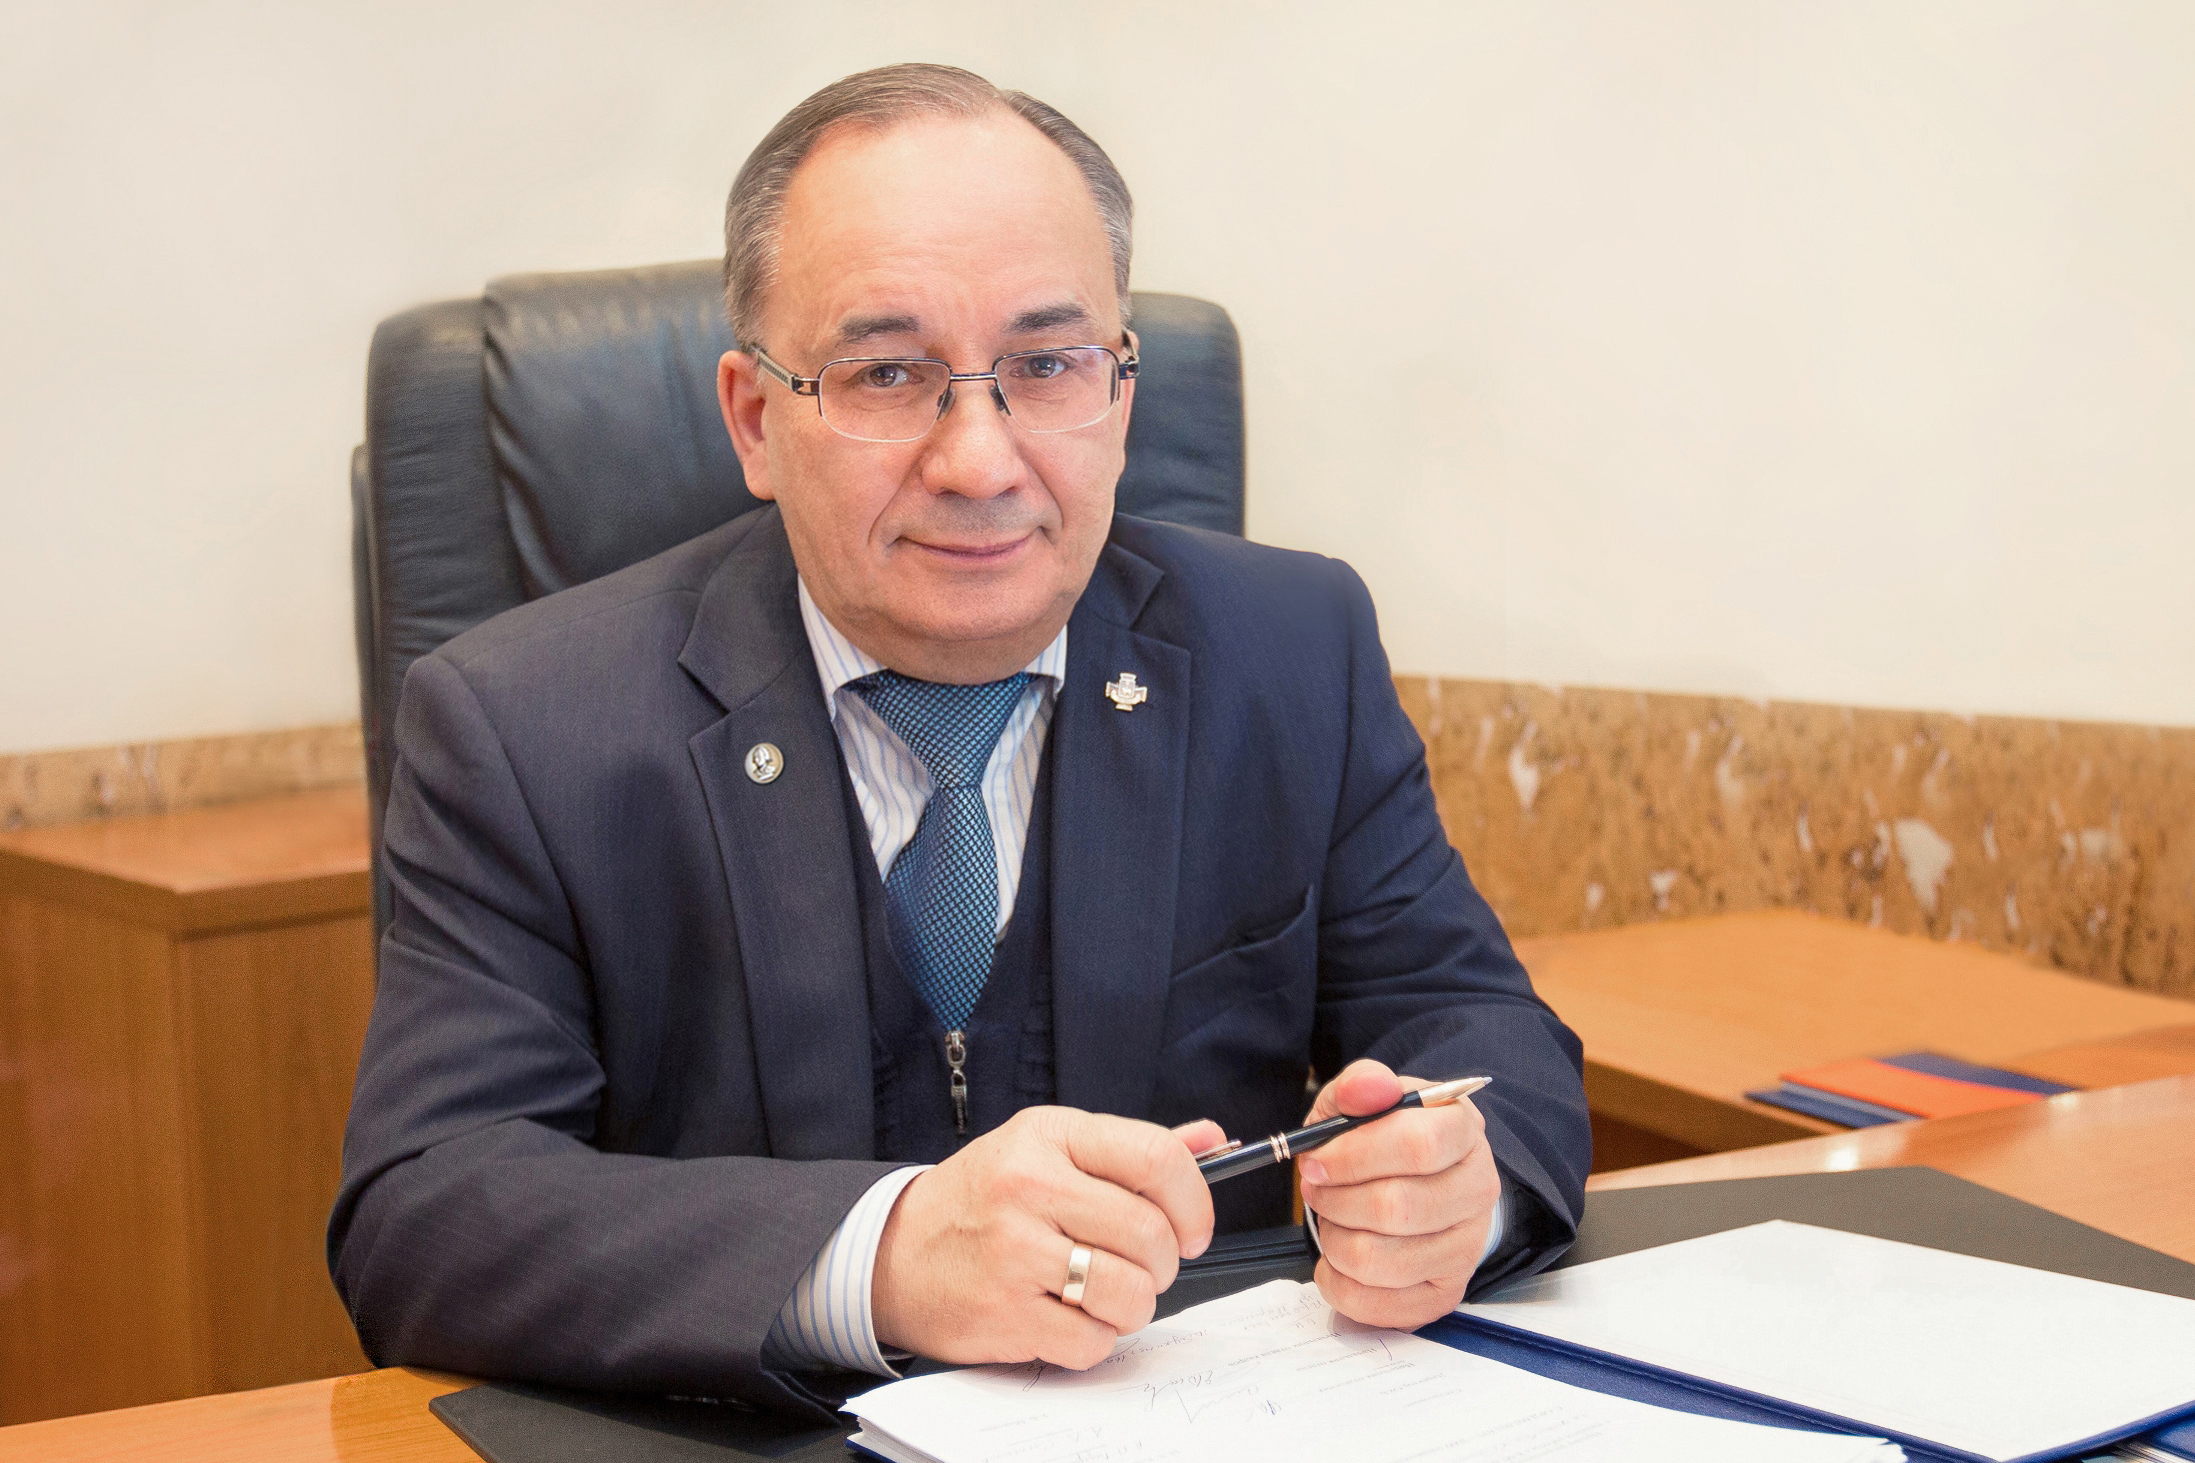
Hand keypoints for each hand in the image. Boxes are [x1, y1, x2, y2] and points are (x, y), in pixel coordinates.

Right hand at [871, 1107, 1225, 1367]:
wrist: (896, 1249)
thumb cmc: (985, 1197)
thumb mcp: (1048, 1149)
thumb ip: (1129, 1150)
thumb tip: (1213, 1140)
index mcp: (1050, 1136)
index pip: (1155, 1157)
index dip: (1194, 1201)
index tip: (1193, 1228)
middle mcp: (1030, 1187)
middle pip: (1149, 1233)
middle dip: (1164, 1261)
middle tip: (1145, 1265)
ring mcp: (1014, 1252)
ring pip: (1128, 1292)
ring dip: (1134, 1303)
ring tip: (1107, 1292)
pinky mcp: (1004, 1313)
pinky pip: (1092, 1341)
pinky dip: (1096, 1338)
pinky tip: (1071, 1315)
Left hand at [1297, 1059, 1499, 1329]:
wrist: (1417, 1181)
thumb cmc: (1385, 1139)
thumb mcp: (1366, 1100)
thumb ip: (1360, 1085)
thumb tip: (1367, 1087)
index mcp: (1463, 1130)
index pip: (1417, 1146)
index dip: (1354, 1156)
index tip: (1316, 1160)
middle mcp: (1478, 1190)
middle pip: (1397, 1208)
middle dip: (1335, 1200)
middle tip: (1316, 1188)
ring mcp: (1467, 1247)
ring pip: (1380, 1260)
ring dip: (1333, 1239)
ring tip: (1332, 1218)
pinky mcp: (1444, 1293)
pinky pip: (1376, 1304)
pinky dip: (1338, 1282)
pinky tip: (1339, 1256)